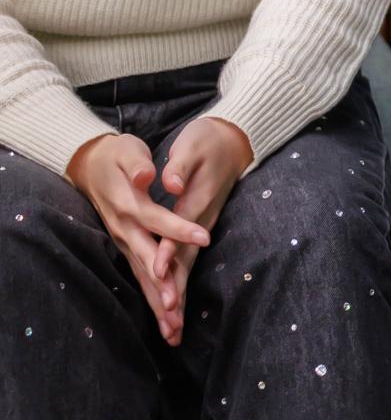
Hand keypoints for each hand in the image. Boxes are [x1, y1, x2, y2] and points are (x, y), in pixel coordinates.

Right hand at [65, 134, 211, 345]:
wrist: (93, 163)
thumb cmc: (117, 155)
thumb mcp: (128, 152)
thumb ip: (138, 165)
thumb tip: (147, 176)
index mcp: (130, 206)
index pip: (158, 220)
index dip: (179, 230)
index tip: (205, 238)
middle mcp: (125, 230)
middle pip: (147, 263)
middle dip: (163, 288)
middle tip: (177, 313)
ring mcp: (125, 242)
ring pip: (143, 277)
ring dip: (157, 304)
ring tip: (172, 332)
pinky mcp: (128, 247)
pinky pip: (142, 277)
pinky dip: (152, 298)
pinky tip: (165, 320)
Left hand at [152, 118, 252, 334]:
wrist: (235, 141)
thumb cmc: (209, 140)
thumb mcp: (193, 144)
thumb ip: (180, 164)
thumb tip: (168, 178)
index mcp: (195, 200)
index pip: (179, 230)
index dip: (169, 250)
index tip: (160, 272)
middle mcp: (199, 220)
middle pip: (186, 261)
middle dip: (177, 293)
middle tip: (171, 326)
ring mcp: (200, 227)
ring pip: (188, 268)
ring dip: (180, 300)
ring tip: (174, 331)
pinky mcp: (198, 231)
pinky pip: (188, 264)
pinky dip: (181, 288)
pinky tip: (175, 309)